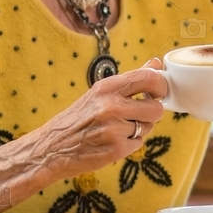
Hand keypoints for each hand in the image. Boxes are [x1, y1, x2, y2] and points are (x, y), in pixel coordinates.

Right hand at [0, 59, 167, 212]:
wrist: (51, 148)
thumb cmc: (77, 118)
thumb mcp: (100, 92)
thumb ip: (131, 79)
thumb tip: (155, 62)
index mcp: (107, 87)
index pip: (150, 78)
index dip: (161, 86)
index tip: (158, 93)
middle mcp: (111, 105)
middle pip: (156, 108)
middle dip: (152, 113)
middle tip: (138, 115)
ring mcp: (114, 128)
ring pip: (149, 127)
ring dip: (139, 129)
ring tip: (117, 129)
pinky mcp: (116, 149)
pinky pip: (139, 144)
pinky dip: (129, 144)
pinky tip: (111, 142)